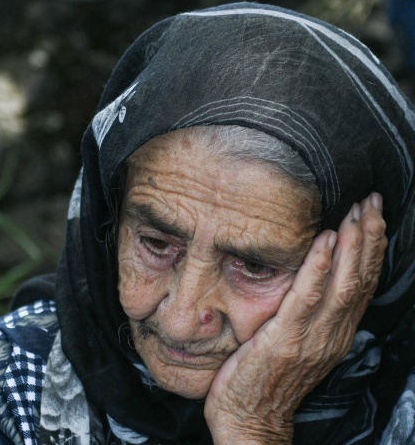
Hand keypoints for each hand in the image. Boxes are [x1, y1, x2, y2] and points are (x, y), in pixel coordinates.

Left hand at [204, 193, 387, 444]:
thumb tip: (308, 283)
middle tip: (373, 202)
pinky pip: (308, 297)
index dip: (370, 250)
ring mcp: (312, 338)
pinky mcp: (286, 340)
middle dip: (369, 237)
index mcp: (334, 333)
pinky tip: (326, 241)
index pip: (361, 285)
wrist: (250, 422)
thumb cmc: (268, 381)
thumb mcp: (296, 345)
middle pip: (360, 278)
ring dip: (353, 245)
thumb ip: (308, 316)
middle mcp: (332, 334)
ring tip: (359, 212)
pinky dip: (320, 266)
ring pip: (344, 284)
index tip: (372, 217)